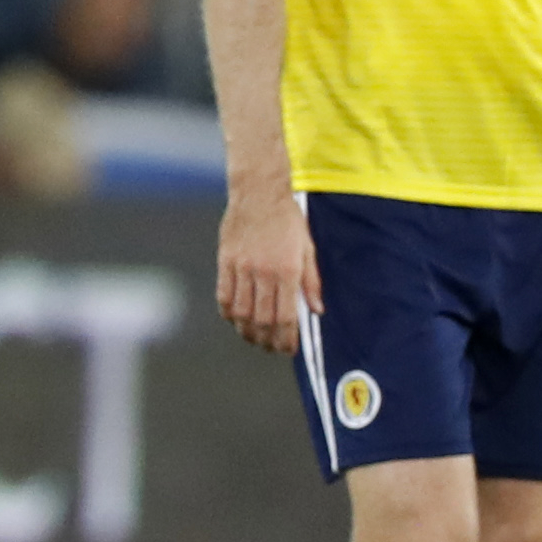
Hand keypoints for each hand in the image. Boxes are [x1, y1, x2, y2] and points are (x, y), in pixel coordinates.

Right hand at [215, 183, 317, 354]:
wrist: (258, 192)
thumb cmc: (287, 219)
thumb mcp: (308, 248)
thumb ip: (312, 281)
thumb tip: (317, 310)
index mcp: (288, 270)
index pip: (286, 317)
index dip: (287, 339)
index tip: (288, 349)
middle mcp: (263, 272)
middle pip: (262, 320)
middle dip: (267, 341)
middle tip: (271, 348)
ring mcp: (242, 267)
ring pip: (241, 312)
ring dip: (247, 331)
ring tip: (253, 338)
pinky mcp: (225, 261)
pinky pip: (224, 296)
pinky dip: (229, 313)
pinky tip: (235, 319)